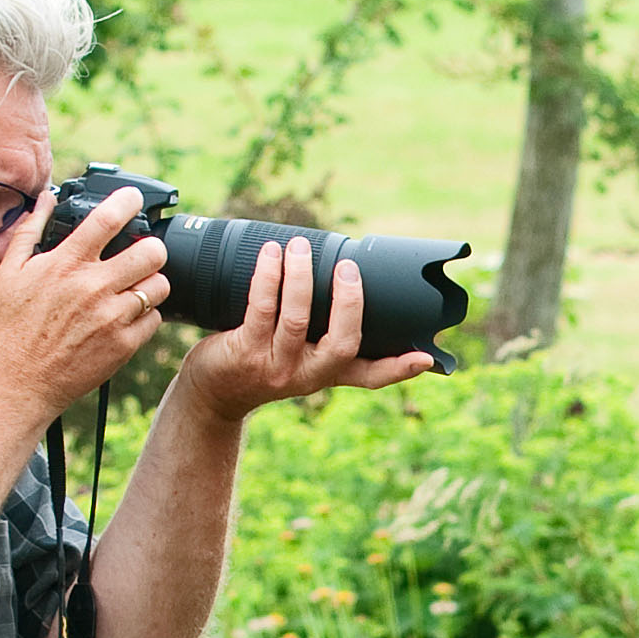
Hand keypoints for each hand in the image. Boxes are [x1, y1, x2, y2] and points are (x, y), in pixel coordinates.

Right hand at [0, 187, 172, 415]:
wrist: (22, 380)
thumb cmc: (15, 326)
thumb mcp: (10, 271)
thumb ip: (30, 230)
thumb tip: (47, 198)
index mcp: (66, 263)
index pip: (107, 219)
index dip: (128, 201)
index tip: (134, 198)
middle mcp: (93, 287)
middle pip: (151, 252)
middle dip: (151, 248)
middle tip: (143, 253)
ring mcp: (111, 317)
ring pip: (159, 286)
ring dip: (152, 282)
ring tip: (136, 286)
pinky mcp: (124, 345)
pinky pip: (155, 318)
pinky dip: (146, 315)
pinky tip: (127, 315)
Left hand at [177, 235, 439, 419]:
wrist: (213, 391)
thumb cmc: (259, 361)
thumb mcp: (296, 354)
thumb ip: (321, 330)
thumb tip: (342, 273)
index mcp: (327, 374)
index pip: (371, 376)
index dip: (400, 368)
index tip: (425, 357)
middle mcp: (307, 374)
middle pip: (342, 345)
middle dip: (348, 303)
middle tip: (347, 268)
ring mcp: (277, 366)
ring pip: (298, 319)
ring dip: (300, 277)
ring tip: (298, 246)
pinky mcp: (246, 351)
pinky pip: (261, 309)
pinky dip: (268, 277)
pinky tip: (271, 254)